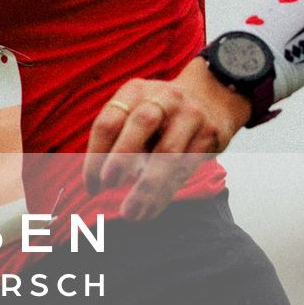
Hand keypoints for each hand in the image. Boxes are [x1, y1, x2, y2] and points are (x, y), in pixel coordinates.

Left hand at [82, 56, 251, 221]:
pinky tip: (150, 210)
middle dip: (122, 156)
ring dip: (146, 187)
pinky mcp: (209, 134)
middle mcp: (163, 97)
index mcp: (135, 91)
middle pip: (141, 122)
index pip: (109, 121)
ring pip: (168, 153)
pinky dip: (165, 193)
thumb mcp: (135, 111)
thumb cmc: (159, 114)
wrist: (212, 97)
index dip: (95, 156)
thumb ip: (116, 139)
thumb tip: (94, 182)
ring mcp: (189, 114)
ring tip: (130, 213)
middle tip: (108, 185)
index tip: (92, 187)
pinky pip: (185, 168)